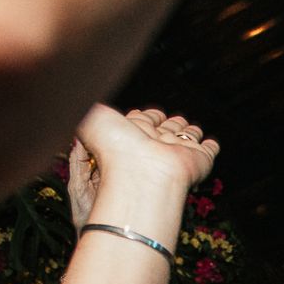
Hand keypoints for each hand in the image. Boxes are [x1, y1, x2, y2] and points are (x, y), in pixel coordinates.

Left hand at [73, 105, 219, 203]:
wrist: (142, 178)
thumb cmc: (113, 154)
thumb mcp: (88, 127)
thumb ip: (79, 115)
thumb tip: (73, 105)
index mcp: (129, 137)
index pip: (139, 123)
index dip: (144, 118)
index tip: (147, 114)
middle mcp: (153, 145)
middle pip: (163, 130)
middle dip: (168, 123)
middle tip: (170, 118)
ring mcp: (176, 154)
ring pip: (185, 139)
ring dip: (188, 132)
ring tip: (191, 128)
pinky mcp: (198, 161)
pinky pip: (207, 151)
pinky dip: (210, 146)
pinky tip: (209, 143)